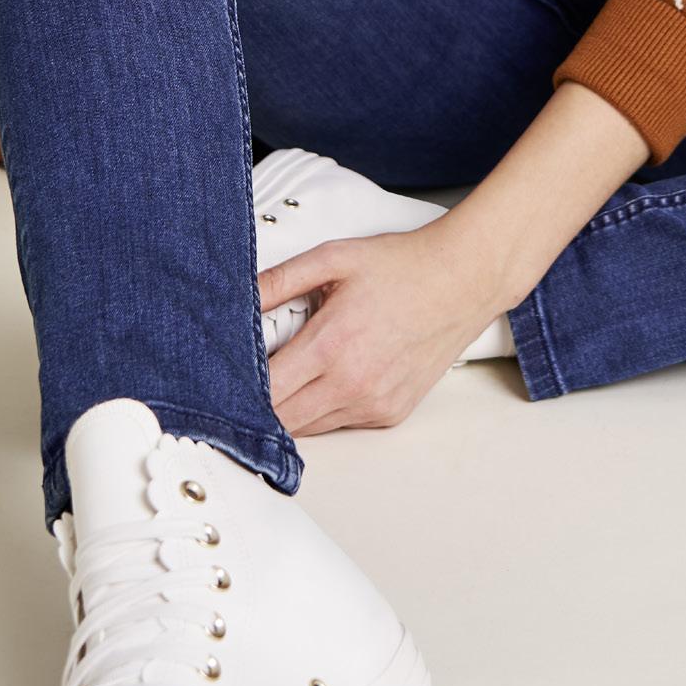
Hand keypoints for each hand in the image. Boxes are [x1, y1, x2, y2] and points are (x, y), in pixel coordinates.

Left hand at [257, 220, 503, 437]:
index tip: (222, 380)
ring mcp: (373, 404)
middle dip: (258, 405)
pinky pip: (340, 424)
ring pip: (308, 428)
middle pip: (281, 420)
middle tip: (246, 380)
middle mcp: (352, 384)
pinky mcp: (390, 414)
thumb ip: (280, 280)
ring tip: (290, 374)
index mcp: (331, 344)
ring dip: (290, 409)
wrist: (462, 281)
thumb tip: (238, 297)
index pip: (265, 393)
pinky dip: (324, 408)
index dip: (237, 391)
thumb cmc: (402, 266)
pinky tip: (330, 375)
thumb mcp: (335, 258)